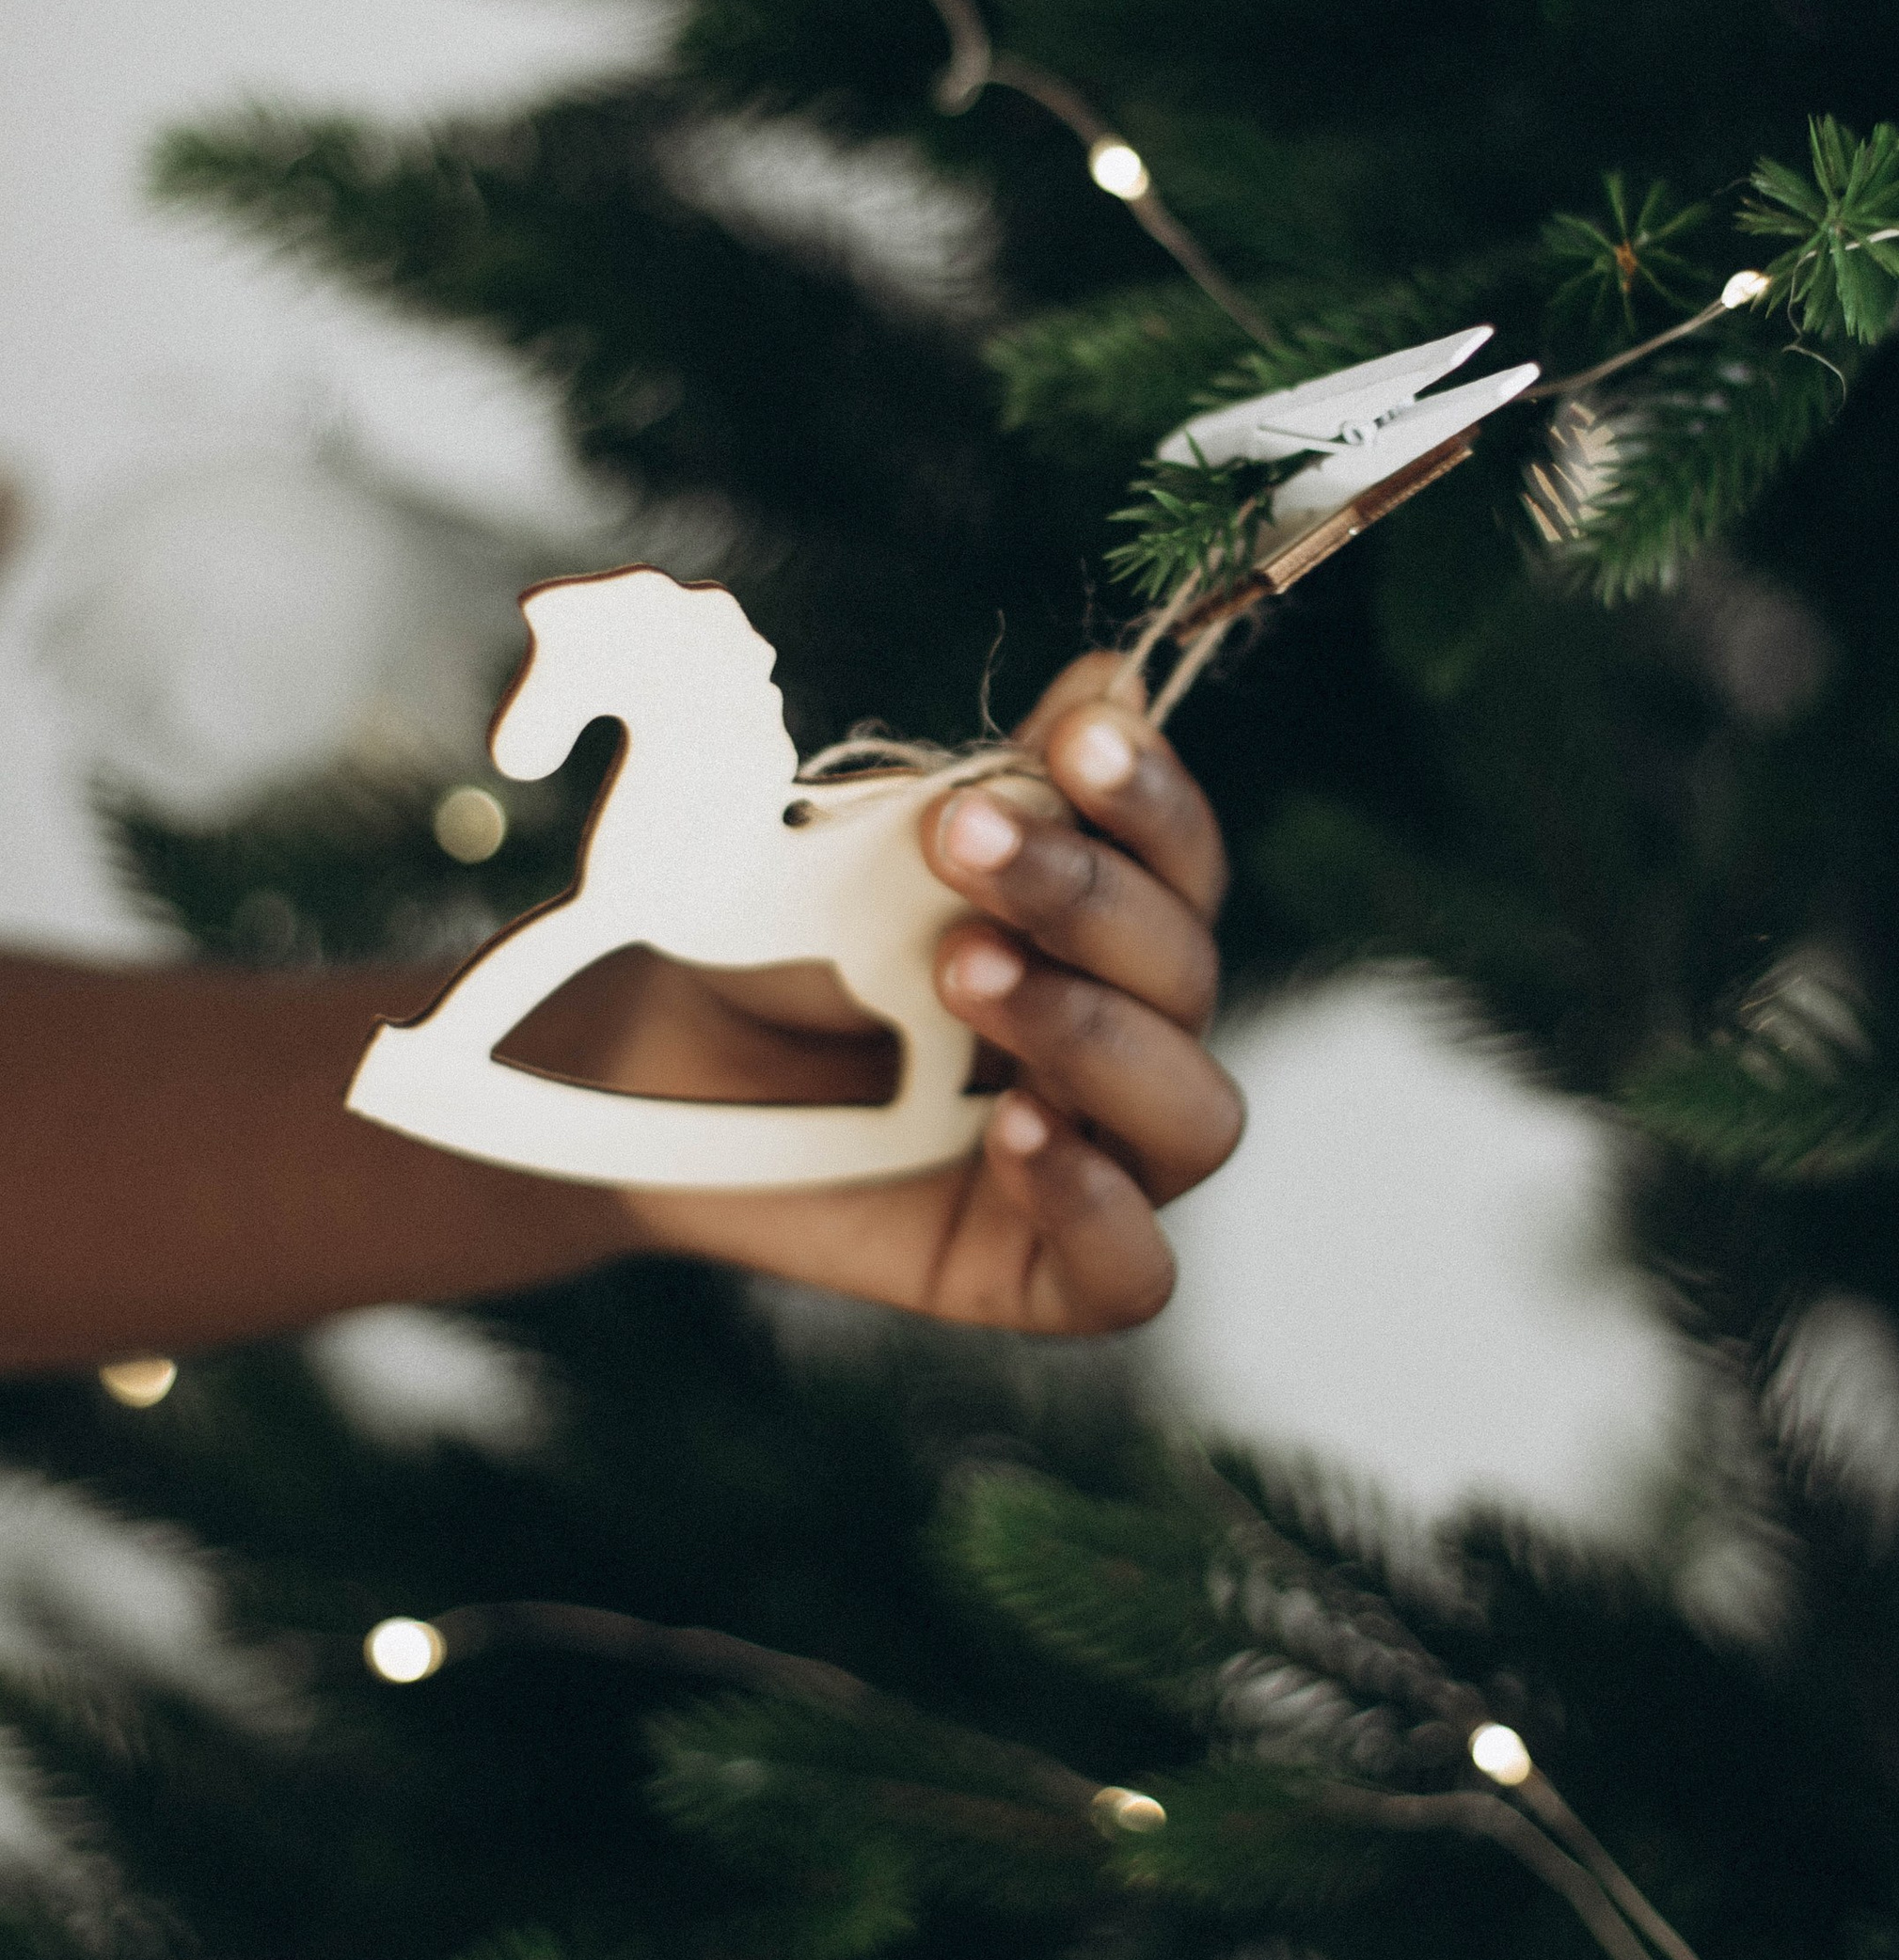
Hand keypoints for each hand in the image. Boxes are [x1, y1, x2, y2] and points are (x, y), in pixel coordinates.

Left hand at [588, 657, 1241, 1333]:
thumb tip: (1115, 685)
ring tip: (964, 970)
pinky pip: (1134, 1270)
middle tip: (955, 838)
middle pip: (1188, 972)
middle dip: (1083, 894)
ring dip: (1091, 1028)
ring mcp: (1097, 1160)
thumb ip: (998, 784)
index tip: (1071, 738)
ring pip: (1194, 1112)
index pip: (1183, 859)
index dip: (1149, 797)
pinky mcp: (1040, 1274)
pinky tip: (1016, 1130)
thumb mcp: (863, 848)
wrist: (644, 1057)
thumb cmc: (771, 936)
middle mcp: (1129, 1037)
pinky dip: (1095, 1200)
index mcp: (1109, 921)